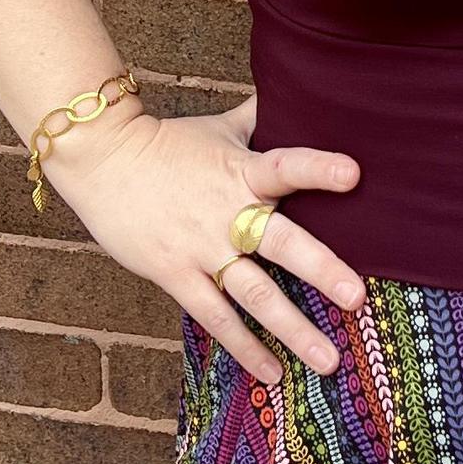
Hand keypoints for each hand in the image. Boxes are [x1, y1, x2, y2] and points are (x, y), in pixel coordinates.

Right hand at [44, 96, 364, 384]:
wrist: (105, 161)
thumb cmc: (167, 142)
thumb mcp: (218, 127)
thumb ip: (257, 118)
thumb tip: (290, 88)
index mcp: (242, 171)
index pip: (287, 165)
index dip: (319, 168)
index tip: (354, 174)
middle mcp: (228, 213)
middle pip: (281, 243)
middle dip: (322, 271)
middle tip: (358, 299)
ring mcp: (202, 249)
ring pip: (255, 295)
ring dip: (294, 329)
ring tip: (329, 361)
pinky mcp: (177, 276)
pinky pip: (217, 318)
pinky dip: (246, 348)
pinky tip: (273, 375)